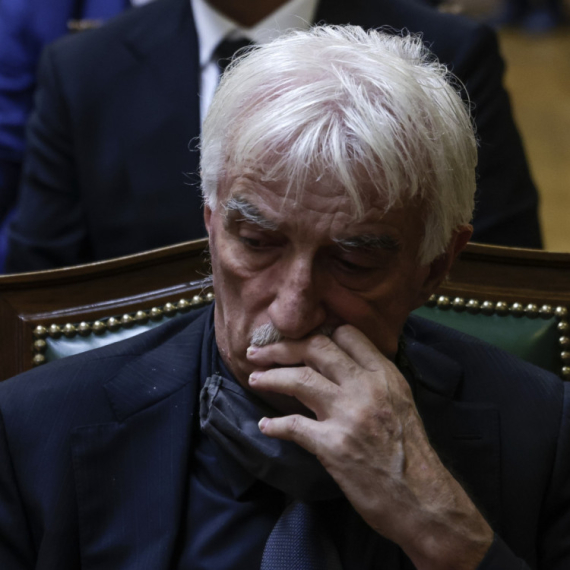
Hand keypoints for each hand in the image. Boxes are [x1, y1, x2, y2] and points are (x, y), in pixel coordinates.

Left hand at [246, 324, 492, 569]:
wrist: (422, 499)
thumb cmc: (410, 452)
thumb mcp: (400, 402)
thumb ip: (372, 379)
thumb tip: (339, 365)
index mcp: (385, 374)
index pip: (346, 333)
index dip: (317, 332)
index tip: (296, 339)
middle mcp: (367, 387)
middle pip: (317, 348)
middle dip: (281, 347)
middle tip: (257, 353)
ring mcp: (349, 415)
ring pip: (300, 379)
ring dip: (270, 377)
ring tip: (254, 379)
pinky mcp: (333, 445)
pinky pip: (294, 426)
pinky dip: (275, 425)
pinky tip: (266, 425)